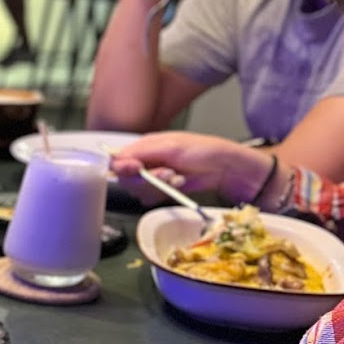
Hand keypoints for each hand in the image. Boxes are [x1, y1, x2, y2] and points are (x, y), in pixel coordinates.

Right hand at [110, 131, 271, 205]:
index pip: (119, 159)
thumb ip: (142, 152)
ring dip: (159, 186)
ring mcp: (153, 177)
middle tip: (166, 174)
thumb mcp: (171, 146)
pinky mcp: (162, 190)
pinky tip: (180, 184)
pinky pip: (151, 198)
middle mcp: (145, 161)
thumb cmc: (203, 150)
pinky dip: (165, 193)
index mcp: (145, 146)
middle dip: (146, 179)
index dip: (122, 168)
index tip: (135, 170)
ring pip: (139, 190)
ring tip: (177, 177)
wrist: (227, 168)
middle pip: (127, 178)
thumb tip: (117, 159)